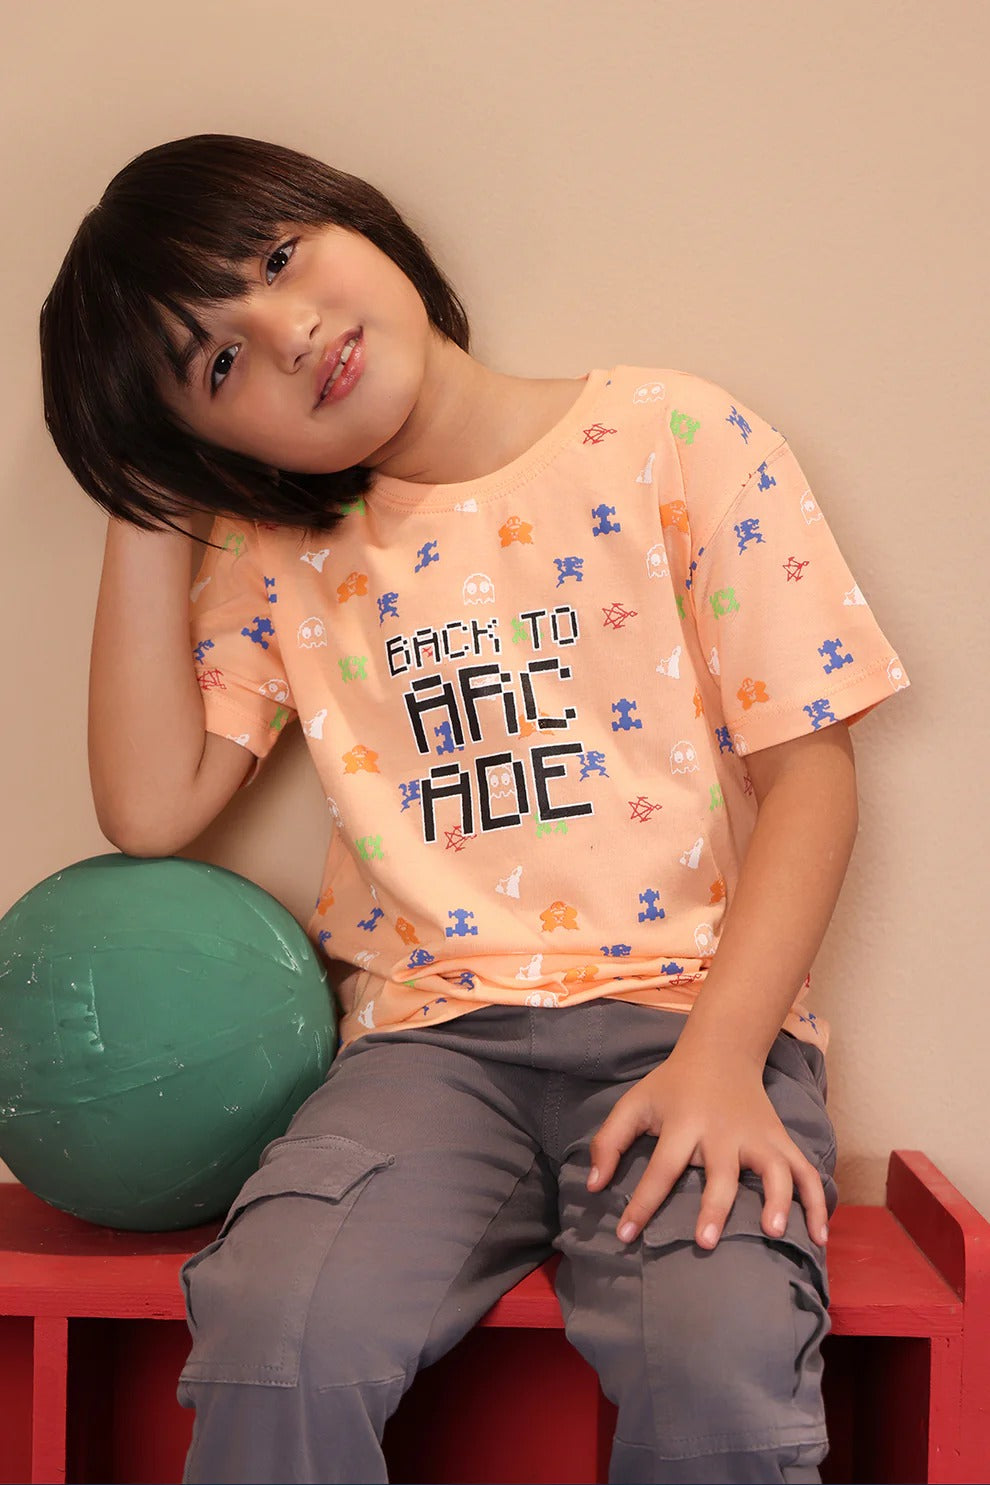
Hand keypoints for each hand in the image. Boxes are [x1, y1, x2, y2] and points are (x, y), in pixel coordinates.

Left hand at [586, 1044, 828, 1249]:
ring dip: (778, 1200)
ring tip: (774, 1233)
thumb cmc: (672, 1086)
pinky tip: (820, 1235)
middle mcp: (724, 1132)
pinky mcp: (781, 1140)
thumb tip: (594, 1187)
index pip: (660, 1168)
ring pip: (776, 1169)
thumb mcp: (634, 1103)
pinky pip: (807, 1172)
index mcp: (684, 1123)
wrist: (721, 1050)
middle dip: (715, 1207)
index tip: (624, 1234)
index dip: (641, 1203)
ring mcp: (758, 1137)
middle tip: (706, 1242)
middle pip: (722, 1172)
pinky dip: (819, 1202)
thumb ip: (609, 1142)